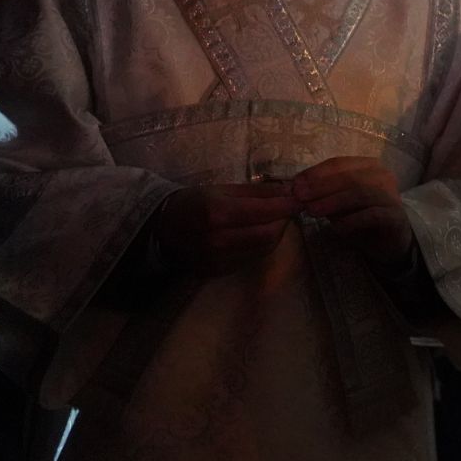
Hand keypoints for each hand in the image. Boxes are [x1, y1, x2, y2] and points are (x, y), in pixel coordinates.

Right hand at [151, 182, 297, 275]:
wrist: (159, 230)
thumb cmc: (192, 202)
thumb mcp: (222, 189)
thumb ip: (258, 191)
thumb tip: (291, 189)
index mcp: (217, 214)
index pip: (267, 213)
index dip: (288, 206)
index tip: (300, 198)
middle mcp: (218, 241)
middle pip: (270, 234)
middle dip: (284, 220)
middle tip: (287, 209)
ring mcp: (218, 260)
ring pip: (264, 248)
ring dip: (276, 233)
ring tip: (273, 219)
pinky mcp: (219, 271)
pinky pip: (252, 258)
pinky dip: (262, 245)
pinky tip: (257, 233)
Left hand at [291, 157, 412, 269]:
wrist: (387, 241)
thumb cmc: (359, 217)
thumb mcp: (335, 203)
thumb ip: (319, 194)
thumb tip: (292, 189)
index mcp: (367, 166)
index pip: (338, 163)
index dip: (314, 173)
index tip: (293, 185)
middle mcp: (382, 175)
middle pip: (348, 176)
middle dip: (320, 186)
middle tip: (299, 197)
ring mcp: (391, 194)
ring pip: (360, 193)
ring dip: (333, 201)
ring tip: (312, 211)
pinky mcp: (395, 216)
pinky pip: (372, 215)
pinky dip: (351, 220)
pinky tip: (336, 228)